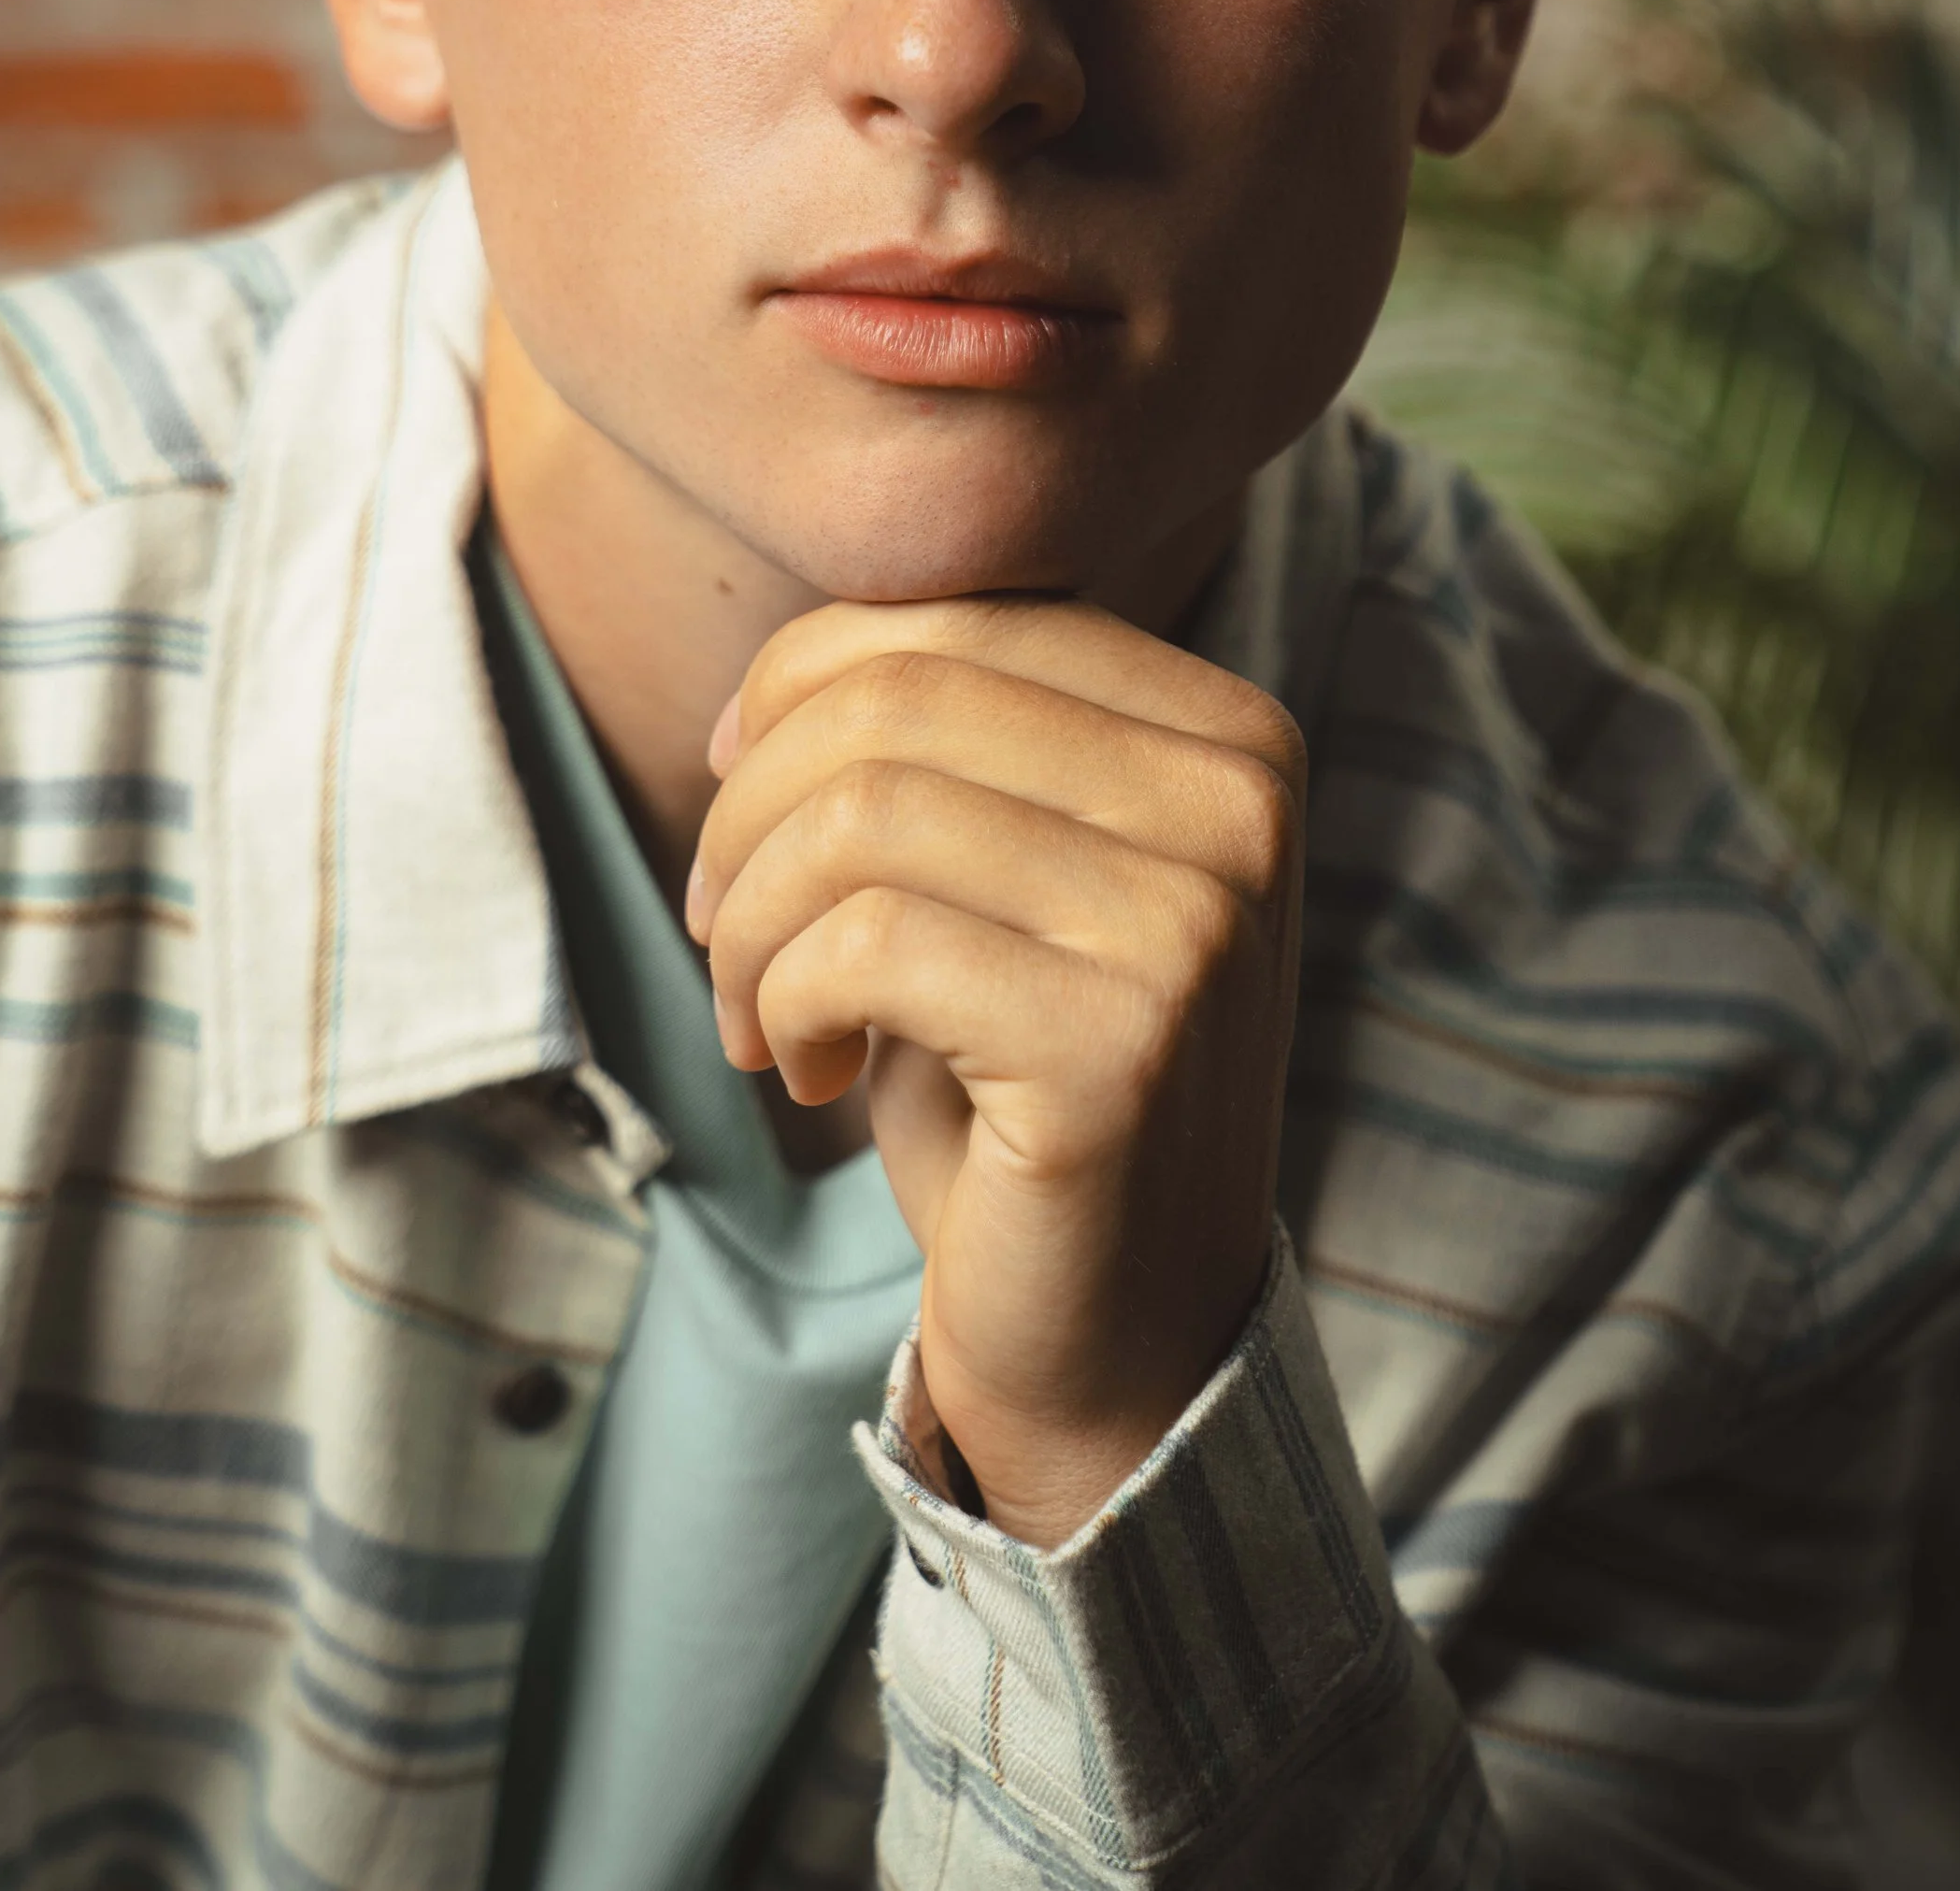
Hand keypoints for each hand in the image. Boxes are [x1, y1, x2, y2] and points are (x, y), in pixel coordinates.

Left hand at [685, 599, 1305, 1546]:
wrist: (1123, 1348)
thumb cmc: (1025, 1086)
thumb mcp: (1005, 874)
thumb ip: (950, 738)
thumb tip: (779, 669)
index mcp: (1231, 736)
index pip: (967, 612)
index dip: (804, 678)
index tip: (734, 785)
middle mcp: (1241, 807)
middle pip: (899, 697)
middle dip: (752, 805)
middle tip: (718, 922)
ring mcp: (1195, 925)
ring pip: (864, 811)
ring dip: (750, 916)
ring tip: (756, 1008)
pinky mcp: (1120, 1046)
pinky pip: (864, 946)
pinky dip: (783, 1001)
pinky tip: (801, 1070)